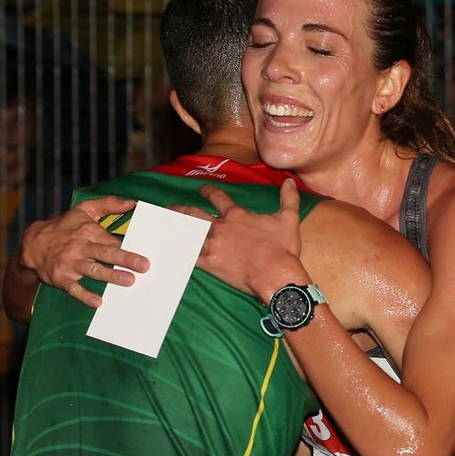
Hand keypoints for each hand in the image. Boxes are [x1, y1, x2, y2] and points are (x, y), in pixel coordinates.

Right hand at [20, 196, 149, 307]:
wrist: (33, 245)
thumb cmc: (64, 227)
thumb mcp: (83, 210)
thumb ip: (108, 204)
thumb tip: (132, 202)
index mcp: (88, 231)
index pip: (112, 239)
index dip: (129, 245)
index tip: (146, 251)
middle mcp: (80, 247)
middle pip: (105, 253)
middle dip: (124, 259)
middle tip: (143, 265)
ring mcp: (70, 263)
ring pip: (93, 270)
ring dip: (111, 276)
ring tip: (128, 281)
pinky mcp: (61, 278)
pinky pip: (74, 288)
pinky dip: (85, 296)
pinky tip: (98, 302)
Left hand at [172, 179, 304, 298]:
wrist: (275, 273)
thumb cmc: (282, 248)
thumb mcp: (288, 219)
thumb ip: (288, 198)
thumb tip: (290, 182)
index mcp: (237, 215)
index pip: (218, 197)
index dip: (209, 191)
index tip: (202, 189)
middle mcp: (220, 226)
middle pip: (194, 214)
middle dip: (181, 209)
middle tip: (171, 207)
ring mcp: (212, 245)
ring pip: (187, 233)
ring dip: (174, 228)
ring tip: (164, 227)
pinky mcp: (209, 263)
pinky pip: (188, 255)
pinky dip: (177, 251)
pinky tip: (168, 250)